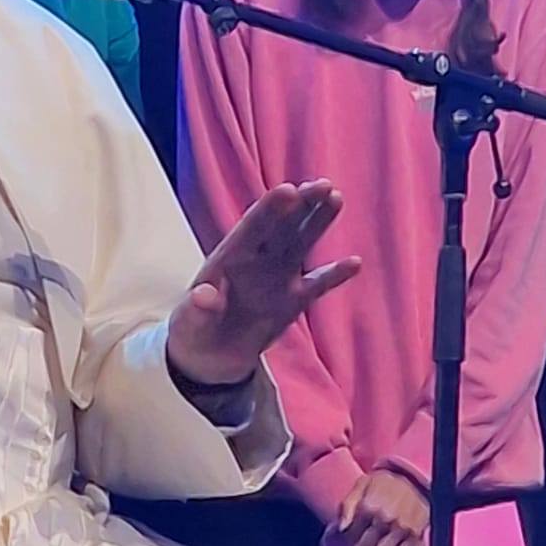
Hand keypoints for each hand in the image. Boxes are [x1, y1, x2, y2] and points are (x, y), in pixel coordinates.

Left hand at [166, 179, 359, 384]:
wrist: (208, 360)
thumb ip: (198, 309)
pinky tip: (354, 263)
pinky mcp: (292, 302)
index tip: (288, 190)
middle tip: (323, 185)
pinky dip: (334, 275)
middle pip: (281, 226)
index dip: (269, 209)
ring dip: (317, 222)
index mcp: (228, 259)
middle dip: (301, 204)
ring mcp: (276, 279)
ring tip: (336, 198)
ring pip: (300, 243)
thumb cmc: (194, 332)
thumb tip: (203, 295)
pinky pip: (317, 284)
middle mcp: (255, 261)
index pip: (251, 228)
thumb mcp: (190, 324)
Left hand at [338, 468, 428, 545]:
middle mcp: (389, 523)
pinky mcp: (419, 540)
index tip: (347, 542)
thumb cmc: (383, 482)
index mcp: (371, 509)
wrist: (412, 477)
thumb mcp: (360, 485)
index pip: (353, 537)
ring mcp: (406, 534)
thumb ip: (346, 505)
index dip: (347, 542)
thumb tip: (340, 529)